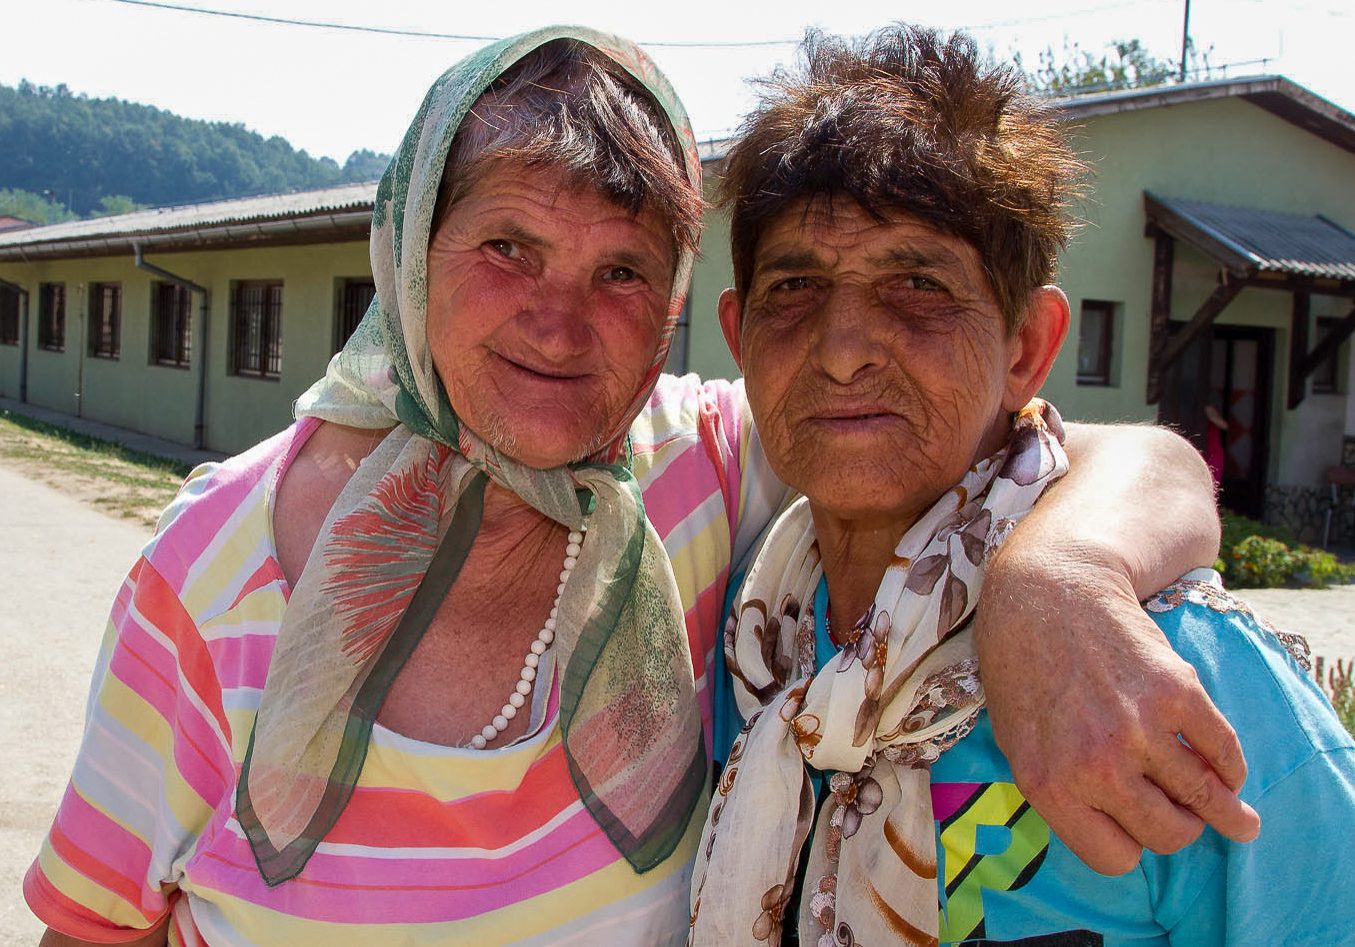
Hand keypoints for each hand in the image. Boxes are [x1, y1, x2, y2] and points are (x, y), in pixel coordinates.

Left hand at [975, 547, 1259, 875]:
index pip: (1114, 858)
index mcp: (1050, 785)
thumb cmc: (1024, 665)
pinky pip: (1224, 753)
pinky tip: (1228, 772)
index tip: (1134, 833)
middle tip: (1183, 819)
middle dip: (1176, 828)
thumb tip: (1117, 831)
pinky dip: (1232, 768)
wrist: (1049, 589)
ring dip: (1222, 810)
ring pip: (1203, 800)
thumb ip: (1061, 789)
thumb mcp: (1018, 740)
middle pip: (1166, 834)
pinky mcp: (1179, 692)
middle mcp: (1096, 765)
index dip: (1128, 845)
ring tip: (1238, 818)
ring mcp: (1140, 729)